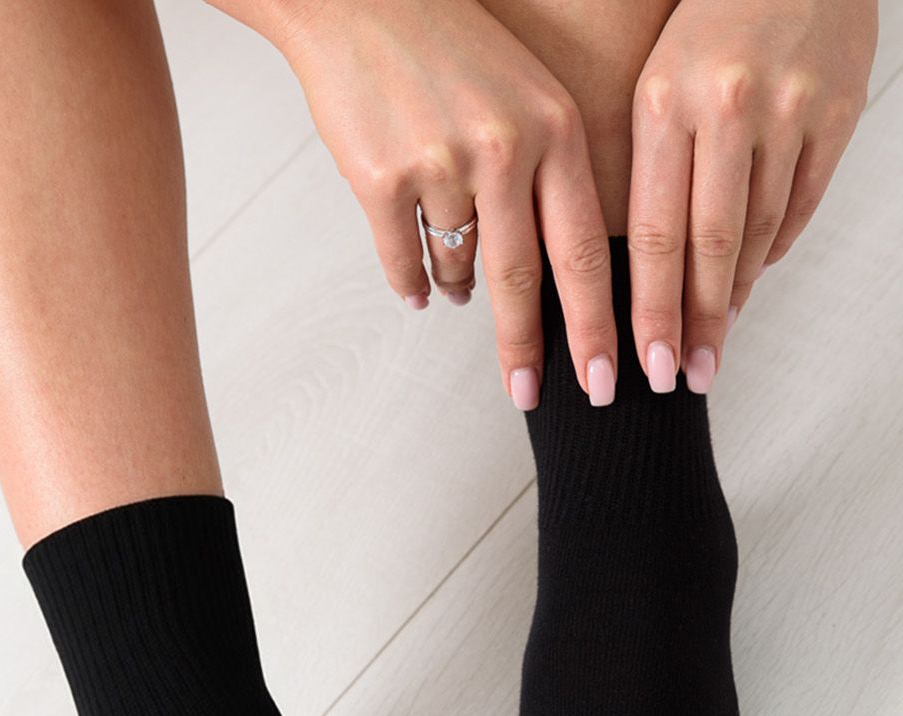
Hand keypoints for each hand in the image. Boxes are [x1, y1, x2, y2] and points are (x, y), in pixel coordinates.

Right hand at [206, 0, 618, 408]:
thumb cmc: (449, 47)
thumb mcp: (526, 96)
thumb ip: (549, 179)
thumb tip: (549, 282)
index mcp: (555, 128)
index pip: (587, 249)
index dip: (599, 325)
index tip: (606, 380)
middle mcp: (504, 147)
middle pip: (526, 280)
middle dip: (531, 350)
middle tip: (535, 398)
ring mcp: (440, 163)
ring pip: (459, 270)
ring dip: (462, 292)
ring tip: (460, 292)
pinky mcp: (380, 179)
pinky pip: (403, 262)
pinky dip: (411, 282)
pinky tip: (417, 287)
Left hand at [629, 0, 877, 393]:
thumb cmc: (707, 24)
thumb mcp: (655, 82)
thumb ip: (649, 171)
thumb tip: (644, 276)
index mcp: (666, 100)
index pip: (652, 232)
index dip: (651, 309)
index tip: (647, 364)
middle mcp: (730, 106)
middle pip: (710, 246)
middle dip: (696, 323)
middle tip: (687, 378)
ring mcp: (791, 111)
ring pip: (759, 231)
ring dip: (735, 296)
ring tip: (715, 342)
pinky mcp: (837, 114)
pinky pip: (801, 207)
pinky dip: (773, 251)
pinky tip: (750, 281)